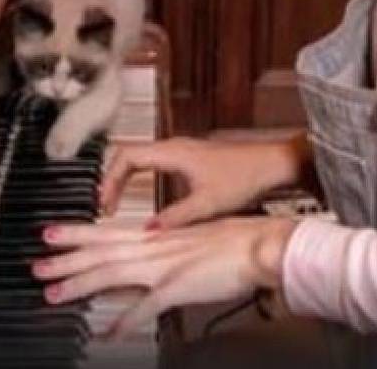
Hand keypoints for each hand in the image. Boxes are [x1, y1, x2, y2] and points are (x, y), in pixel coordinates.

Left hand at [34, 217, 297, 338]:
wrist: (259, 245)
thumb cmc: (232, 243)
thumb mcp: (188, 243)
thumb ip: (162, 254)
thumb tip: (145, 267)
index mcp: (155, 237)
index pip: (105, 233)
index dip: (75, 233)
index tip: (49, 234)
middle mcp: (152, 248)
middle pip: (99, 252)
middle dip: (64, 259)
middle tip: (35, 265)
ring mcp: (163, 266)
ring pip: (110, 274)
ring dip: (79, 285)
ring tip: (53, 293)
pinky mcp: (178, 286)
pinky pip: (144, 307)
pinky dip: (124, 321)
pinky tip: (108, 333)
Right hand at [100, 135, 310, 228]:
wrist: (272, 164)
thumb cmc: (246, 176)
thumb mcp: (207, 205)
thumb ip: (175, 218)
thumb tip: (148, 231)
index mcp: (172, 152)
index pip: (126, 158)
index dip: (110, 180)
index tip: (105, 203)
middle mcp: (174, 146)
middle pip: (128, 155)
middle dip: (111, 178)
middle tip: (104, 204)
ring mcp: (181, 149)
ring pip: (140, 157)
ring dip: (124, 176)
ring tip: (115, 200)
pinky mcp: (189, 156)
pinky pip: (153, 161)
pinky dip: (139, 176)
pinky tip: (142, 194)